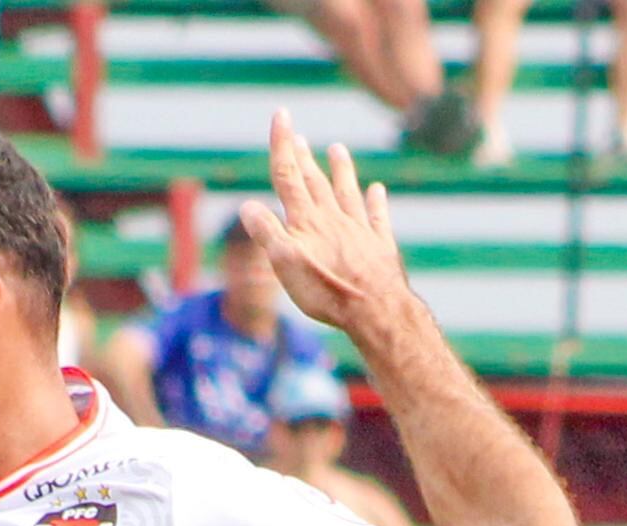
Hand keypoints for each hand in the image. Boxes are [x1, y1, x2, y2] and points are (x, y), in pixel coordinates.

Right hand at [242, 112, 411, 339]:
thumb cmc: (327, 291)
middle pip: (314, 182)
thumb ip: (267, 233)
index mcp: (306, 221)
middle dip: (304, 157)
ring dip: (341, 170)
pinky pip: (377, 217)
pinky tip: (377, 190)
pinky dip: (376, 202)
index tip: (282, 115)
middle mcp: (332, 218)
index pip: (288, 176)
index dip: (282, 145)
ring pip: (347, 192)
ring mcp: (358, 230)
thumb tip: (246, 205)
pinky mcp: (380, 247)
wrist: (375, 310)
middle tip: (299, 135)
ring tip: (338, 149)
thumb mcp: (286, 264)